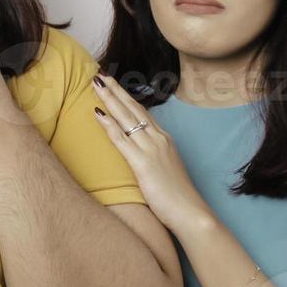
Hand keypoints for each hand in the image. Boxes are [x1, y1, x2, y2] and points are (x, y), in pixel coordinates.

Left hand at [91, 75, 211, 234]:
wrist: (191, 212)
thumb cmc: (177, 197)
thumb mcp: (165, 170)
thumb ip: (153, 158)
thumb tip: (140, 155)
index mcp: (164, 140)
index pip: (142, 113)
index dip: (126, 98)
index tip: (113, 85)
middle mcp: (158, 139)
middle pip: (133, 108)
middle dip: (115, 90)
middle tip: (100, 74)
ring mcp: (151, 149)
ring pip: (126, 118)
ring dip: (109, 99)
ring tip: (95, 83)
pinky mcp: (143, 163)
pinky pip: (121, 139)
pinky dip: (108, 124)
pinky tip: (96, 112)